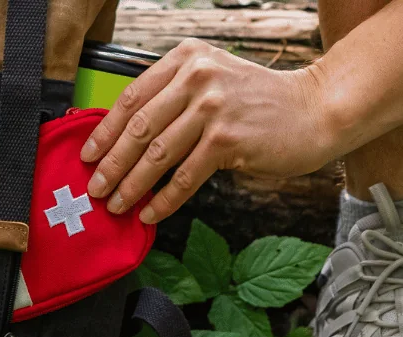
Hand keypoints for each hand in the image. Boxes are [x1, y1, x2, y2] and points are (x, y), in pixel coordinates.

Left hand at [80, 38, 328, 223]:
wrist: (314, 109)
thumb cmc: (262, 101)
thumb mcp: (216, 79)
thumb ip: (177, 97)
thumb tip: (132, 138)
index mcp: (187, 59)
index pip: (132, 97)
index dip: (105, 130)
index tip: (88, 154)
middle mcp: (197, 77)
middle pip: (139, 127)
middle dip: (111, 163)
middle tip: (95, 187)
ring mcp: (213, 108)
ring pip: (158, 154)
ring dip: (132, 185)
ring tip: (116, 204)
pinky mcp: (229, 140)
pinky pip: (186, 176)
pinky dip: (165, 199)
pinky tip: (151, 212)